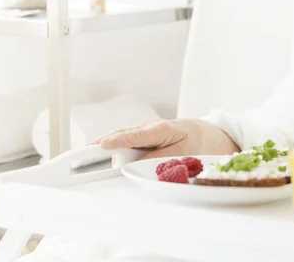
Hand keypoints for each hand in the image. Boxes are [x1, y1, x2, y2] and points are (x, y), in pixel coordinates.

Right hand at [93, 118, 239, 158]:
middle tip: (80, 153)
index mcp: (163, 129)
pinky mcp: (148, 137)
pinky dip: (115, 144)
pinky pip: (129, 140)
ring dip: (105, 144)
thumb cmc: (200, 142)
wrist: (213, 134)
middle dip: (102, 143)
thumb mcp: (185, 153)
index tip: (101, 145)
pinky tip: (101, 151)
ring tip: (84, 155)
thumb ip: (160, 159)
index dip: (117, 141)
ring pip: (124, 136)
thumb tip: (135, 164)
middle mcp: (152, 127)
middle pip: (123, 135)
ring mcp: (149, 131)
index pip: (135, 135)